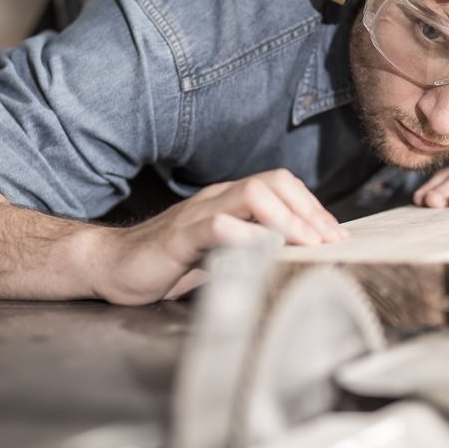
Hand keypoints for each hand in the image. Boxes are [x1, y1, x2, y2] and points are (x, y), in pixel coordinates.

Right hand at [90, 169, 343, 303]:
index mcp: (230, 199)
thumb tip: (300, 259)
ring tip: (306, 245)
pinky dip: (249, 237)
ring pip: (253, 194)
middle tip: (330, 242)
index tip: (336, 237)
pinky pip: (219, 225)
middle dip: (309, 210)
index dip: (313, 207)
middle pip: (274, 181)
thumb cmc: (168, 264)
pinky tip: (265, 254)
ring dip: (287, 219)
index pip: (281, 185)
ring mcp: (199, 212)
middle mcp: (218, 198)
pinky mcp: (180, 235)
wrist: (112, 267)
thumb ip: (254, 250)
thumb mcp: (220, 256)